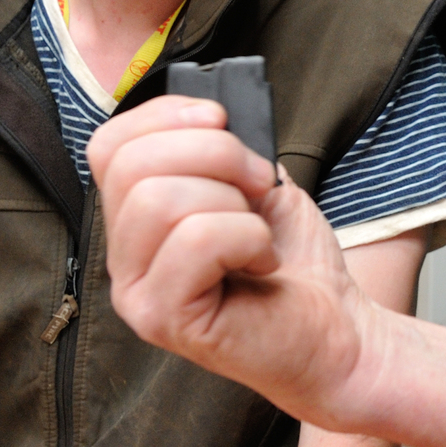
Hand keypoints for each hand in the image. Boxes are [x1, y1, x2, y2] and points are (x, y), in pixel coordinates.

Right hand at [91, 96, 377, 431]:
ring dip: (233, 201)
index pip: (108, 146)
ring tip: (260, 233)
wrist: (336, 330)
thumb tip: (209, 115)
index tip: (222, 120)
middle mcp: (123, 261)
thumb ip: (220, 151)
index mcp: (137, 222)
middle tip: (261, 184)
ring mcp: (137, 294)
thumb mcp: (255, 185)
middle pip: (134, 166)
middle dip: (216, 154)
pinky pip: (196, 240)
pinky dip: (248, 237)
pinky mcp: (164, 319)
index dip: (164, 115)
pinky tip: (263, 263)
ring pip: (160, 200)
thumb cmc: (294, 261)